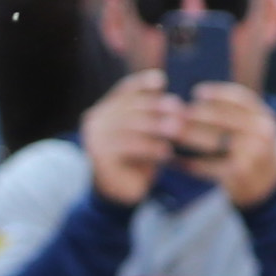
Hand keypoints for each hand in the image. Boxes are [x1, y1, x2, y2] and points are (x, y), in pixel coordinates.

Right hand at [81, 67, 180, 205]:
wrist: (119, 194)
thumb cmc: (136, 159)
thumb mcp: (143, 131)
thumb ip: (147, 111)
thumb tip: (163, 84)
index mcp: (103, 110)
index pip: (123, 91)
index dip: (142, 83)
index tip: (161, 81)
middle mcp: (94, 121)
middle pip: (129, 107)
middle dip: (156, 106)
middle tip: (180, 110)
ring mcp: (94, 140)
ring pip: (130, 126)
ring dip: (157, 126)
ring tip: (177, 130)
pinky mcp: (100, 158)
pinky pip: (130, 147)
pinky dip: (151, 148)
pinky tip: (166, 152)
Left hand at [182, 80, 275, 207]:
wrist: (266, 187)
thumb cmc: (251, 150)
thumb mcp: (252, 128)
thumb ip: (233, 114)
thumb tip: (197, 96)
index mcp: (264, 117)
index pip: (241, 99)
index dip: (218, 93)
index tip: (196, 92)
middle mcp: (262, 134)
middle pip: (226, 119)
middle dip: (198, 114)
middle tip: (176, 112)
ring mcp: (253, 155)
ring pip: (216, 142)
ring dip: (190, 137)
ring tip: (170, 132)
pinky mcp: (240, 174)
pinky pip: (210, 167)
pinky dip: (191, 163)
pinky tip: (174, 160)